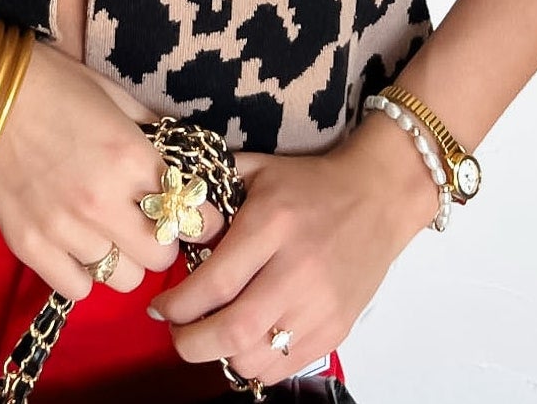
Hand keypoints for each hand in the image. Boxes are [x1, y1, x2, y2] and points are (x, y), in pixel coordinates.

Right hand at [0, 37, 228, 302]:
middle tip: (146, 221)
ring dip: (122, 258)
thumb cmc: (49, 82)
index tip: (189, 210)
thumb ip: (149, 128)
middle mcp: (103, 202)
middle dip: (161, 240)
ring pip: (123, 280)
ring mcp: (64, 230)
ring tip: (107, 232)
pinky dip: (83, 272)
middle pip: (161, 258)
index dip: (193, 213)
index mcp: (131, 158)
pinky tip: (77, 245)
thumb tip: (180, 153)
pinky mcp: (29, 246)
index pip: (188, 213)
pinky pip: (77, 289)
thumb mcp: (111, 93)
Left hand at [146, 111, 438, 388]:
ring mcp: (321, 305)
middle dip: (190, 342)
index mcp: (273, 224)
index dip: (178, 304)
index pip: (215, 281)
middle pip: (233, 331)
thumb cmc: (309, 183)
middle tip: (175, 333)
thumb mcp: (257, 169)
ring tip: (209, 335)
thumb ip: (211, 191)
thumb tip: (168, 217)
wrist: (377, 197)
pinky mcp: (336, 329)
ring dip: (222, 356)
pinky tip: (245, 343)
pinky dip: (256, 365)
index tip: (158, 306)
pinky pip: (285, 368)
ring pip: (257, 358)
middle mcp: (297, 270)